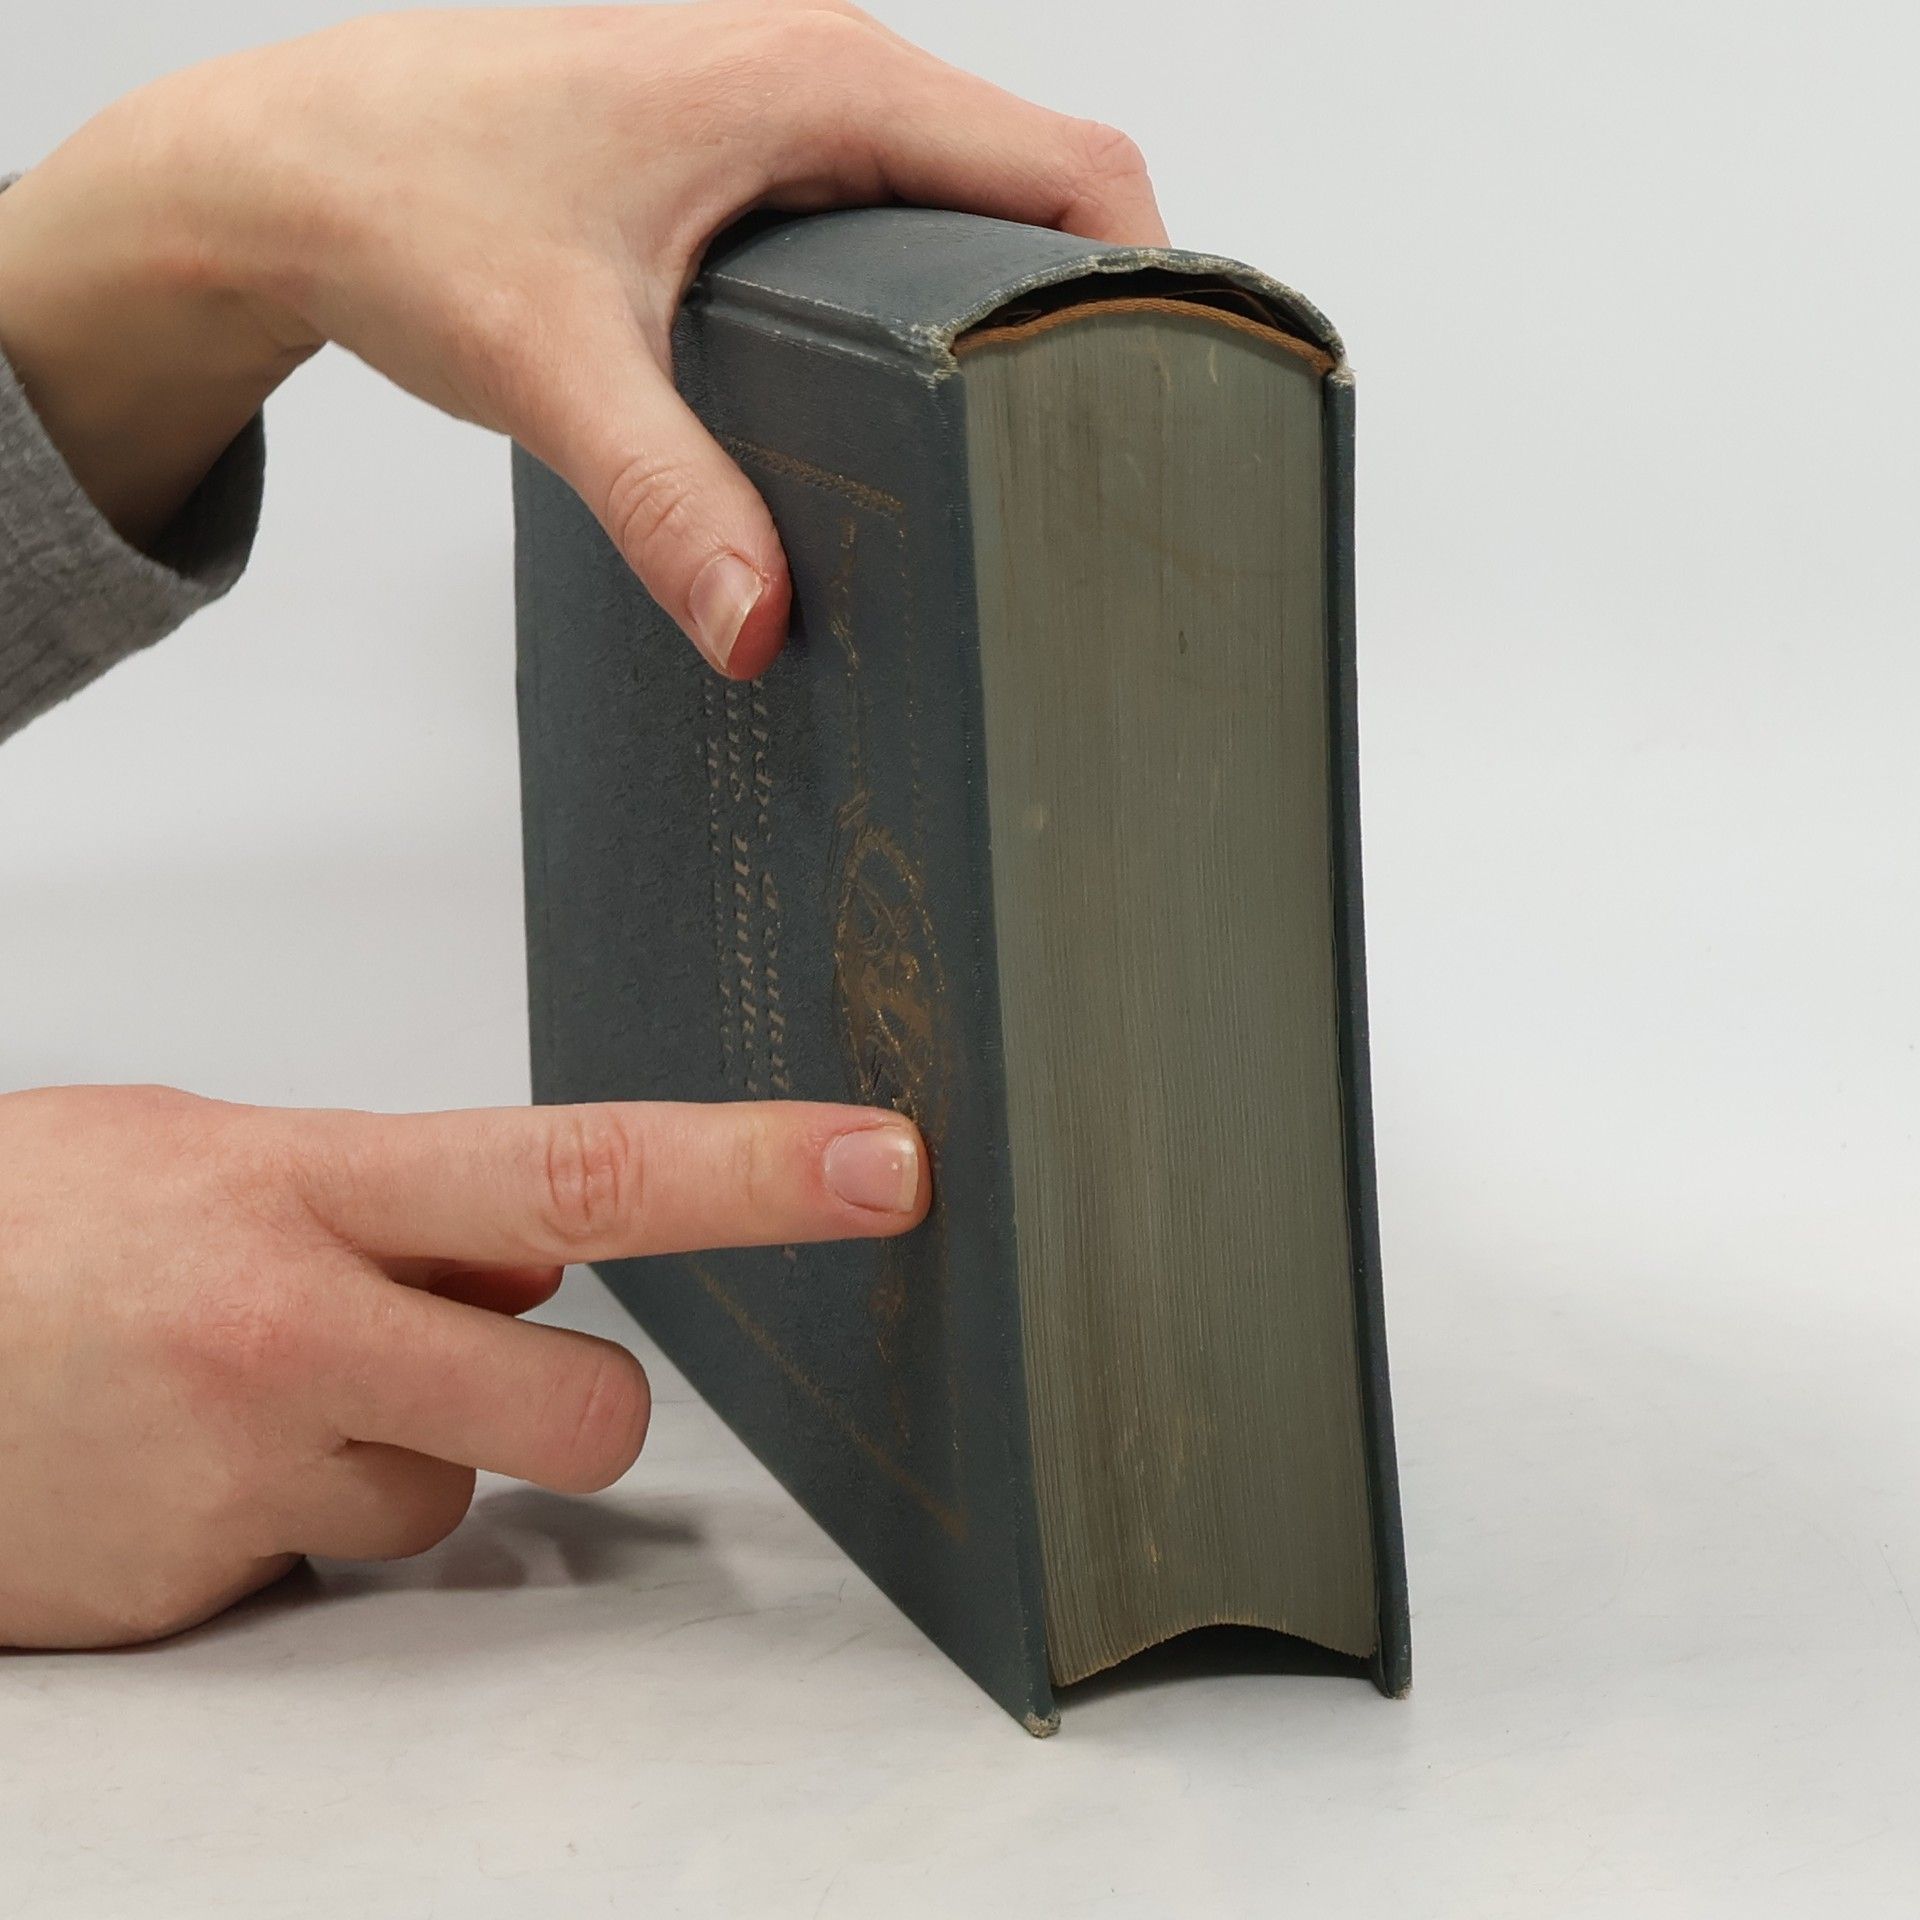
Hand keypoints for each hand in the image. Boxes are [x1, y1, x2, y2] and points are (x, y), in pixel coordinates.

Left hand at [0, 2, 1164, 674]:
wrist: (284, 165)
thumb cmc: (405, 206)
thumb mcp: (553, 363)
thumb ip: (668, 497)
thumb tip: (761, 628)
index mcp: (818, 83)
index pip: (1070, 168)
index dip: (1151, 285)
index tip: (1171, 411)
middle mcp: (823, 79)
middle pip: (1041, 193)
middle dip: (1092, 322)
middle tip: (1102, 474)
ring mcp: (789, 118)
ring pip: (969, 212)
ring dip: (1010, 324)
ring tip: (1024, 468)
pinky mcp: (750, 170)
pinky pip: (896, 229)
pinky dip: (934, 314)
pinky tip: (907, 425)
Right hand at [0, 1082, 927, 1646]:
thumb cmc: (23, 1230)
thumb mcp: (218, 1150)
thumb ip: (399, 1202)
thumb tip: (543, 1261)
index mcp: (304, 1184)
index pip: (584, 1170)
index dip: (751, 1171)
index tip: (881, 1166)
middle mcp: (288, 1329)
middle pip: (589, 1403)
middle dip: (588, 1405)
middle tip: (483, 1357)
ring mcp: (245, 1474)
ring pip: (450, 1499)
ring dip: (392, 1454)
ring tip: (246, 1392)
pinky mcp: (201, 1589)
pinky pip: (334, 1562)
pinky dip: (296, 1518)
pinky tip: (188, 1458)